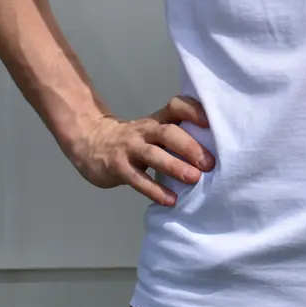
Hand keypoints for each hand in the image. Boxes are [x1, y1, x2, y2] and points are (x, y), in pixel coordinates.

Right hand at [68, 95, 214, 205]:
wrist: (91, 142)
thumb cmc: (135, 140)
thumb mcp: (153, 132)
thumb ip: (177, 136)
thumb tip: (213, 152)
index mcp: (158, 120)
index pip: (176, 106)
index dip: (193, 111)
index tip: (211, 122)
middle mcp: (145, 131)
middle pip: (168, 132)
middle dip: (190, 146)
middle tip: (209, 162)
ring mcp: (130, 148)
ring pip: (153, 154)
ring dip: (175, 166)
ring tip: (195, 178)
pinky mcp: (118, 167)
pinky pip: (138, 179)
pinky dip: (155, 190)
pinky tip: (171, 200)